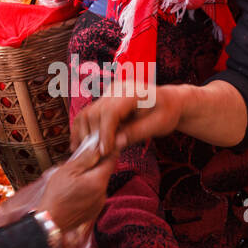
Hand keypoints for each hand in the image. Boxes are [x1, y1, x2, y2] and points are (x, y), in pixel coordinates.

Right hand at [39, 146, 118, 233]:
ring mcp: (99, 204)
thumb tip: (98, 149)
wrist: (50, 221)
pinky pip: (94, 195)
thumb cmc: (56, 195)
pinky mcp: (94, 211)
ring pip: (98, 184)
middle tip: (80, 162)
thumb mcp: (68, 171)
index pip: (112, 160)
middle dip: (95, 166)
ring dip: (90, 179)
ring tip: (73, 179)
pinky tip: (73, 191)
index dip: (109, 151)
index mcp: (98, 181)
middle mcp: (103, 193)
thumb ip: (86, 159)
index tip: (103, 145)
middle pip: (104, 173)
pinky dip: (87, 190)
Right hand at [71, 84, 185, 157]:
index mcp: (132, 92)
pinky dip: (82, 131)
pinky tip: (80, 146)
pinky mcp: (103, 100)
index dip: (105, 133)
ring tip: (86, 154)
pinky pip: (86, 115)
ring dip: (83, 135)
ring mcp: (108, 93)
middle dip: (93, 137)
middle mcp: (116, 89)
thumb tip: (116, 144)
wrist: (167, 101)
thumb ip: (137, 132)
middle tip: (96, 158)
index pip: (110, 112)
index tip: (104, 152)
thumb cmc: (167, 112)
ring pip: (86, 114)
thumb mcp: (159, 125)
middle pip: (94, 113)